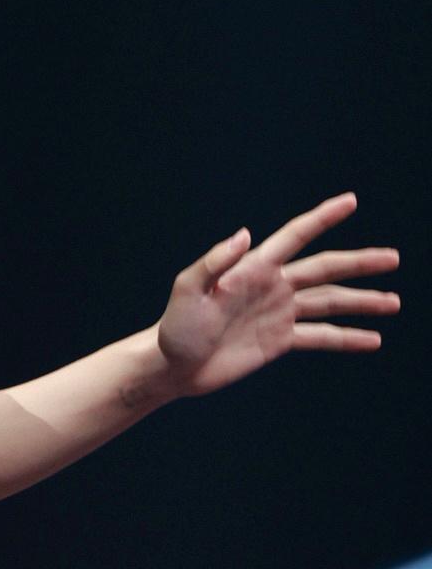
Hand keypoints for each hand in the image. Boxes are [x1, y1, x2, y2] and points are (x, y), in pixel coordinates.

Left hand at [155, 192, 400, 397]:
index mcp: (255, 268)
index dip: (323, 218)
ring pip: (329, 303)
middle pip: (325, 269)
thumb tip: (245, 234)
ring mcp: (279, 313)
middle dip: (360, 263)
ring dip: (362, 301)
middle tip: (393, 258)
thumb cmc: (176, 326)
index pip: (296, 236)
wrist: (174, 366)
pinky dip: (346, 338)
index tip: (351, 201)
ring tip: (394, 302)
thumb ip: (215, 262)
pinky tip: (372, 339)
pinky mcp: (279, 341)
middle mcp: (273, 286)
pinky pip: (320, 338)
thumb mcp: (188, 290)